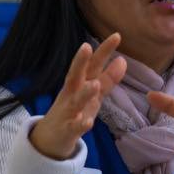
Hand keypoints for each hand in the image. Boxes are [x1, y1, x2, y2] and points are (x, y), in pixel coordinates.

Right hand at [29, 33, 126, 159]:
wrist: (50, 138)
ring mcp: (68, 111)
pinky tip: (87, 122)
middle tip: (86, 46)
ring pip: (76, 100)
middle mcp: (72, 93)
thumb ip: (108, 78)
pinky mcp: (67, 130)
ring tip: (94, 85)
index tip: (117, 35)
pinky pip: (74, 127)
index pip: (92, 64)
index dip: (103, 50)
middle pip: (76, 75)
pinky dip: (81, 125)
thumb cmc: (75, 110)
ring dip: (84, 92)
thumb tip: (123, 59)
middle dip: (80, 62)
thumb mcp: (93, 94)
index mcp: (80, 83)